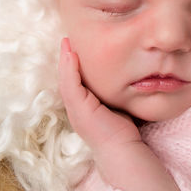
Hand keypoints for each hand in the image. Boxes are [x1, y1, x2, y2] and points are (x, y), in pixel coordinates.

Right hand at [58, 38, 140, 152]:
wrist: (123, 150)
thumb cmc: (123, 132)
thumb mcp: (116, 107)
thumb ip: (113, 94)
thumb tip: (125, 79)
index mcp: (82, 108)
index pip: (74, 82)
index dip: (72, 65)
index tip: (75, 47)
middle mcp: (75, 109)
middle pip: (66, 78)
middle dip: (65, 59)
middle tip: (66, 40)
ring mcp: (75, 110)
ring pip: (66, 80)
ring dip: (65, 60)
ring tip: (66, 43)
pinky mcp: (80, 110)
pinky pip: (71, 85)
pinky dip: (70, 69)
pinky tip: (71, 54)